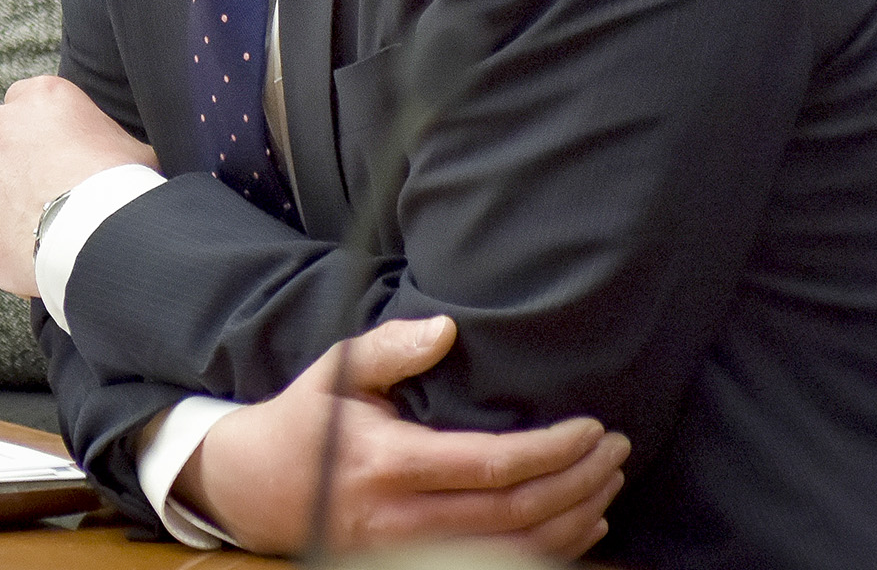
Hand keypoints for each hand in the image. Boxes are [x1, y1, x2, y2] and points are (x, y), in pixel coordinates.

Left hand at [0, 75, 158, 295]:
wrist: (98, 237)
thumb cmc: (125, 191)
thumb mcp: (133, 150)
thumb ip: (109, 143)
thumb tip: (119, 158)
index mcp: (42, 96)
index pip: (29, 106)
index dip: (44, 139)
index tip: (58, 165)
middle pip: (3, 145)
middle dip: (20, 170)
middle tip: (51, 203)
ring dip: (4, 205)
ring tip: (41, 236)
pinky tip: (20, 256)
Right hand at [175, 316, 627, 560]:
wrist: (260, 487)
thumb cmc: (308, 419)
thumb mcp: (337, 369)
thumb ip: (390, 348)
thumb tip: (447, 330)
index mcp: (387, 463)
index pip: (490, 465)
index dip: (551, 451)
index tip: (591, 426)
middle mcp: (403, 520)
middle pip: (516, 514)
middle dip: (579, 482)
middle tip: (616, 449)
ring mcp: (410, 553)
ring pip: (516, 550)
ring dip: (575, 517)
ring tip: (609, 479)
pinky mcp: (417, 566)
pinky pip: (499, 567)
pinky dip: (553, 548)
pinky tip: (583, 521)